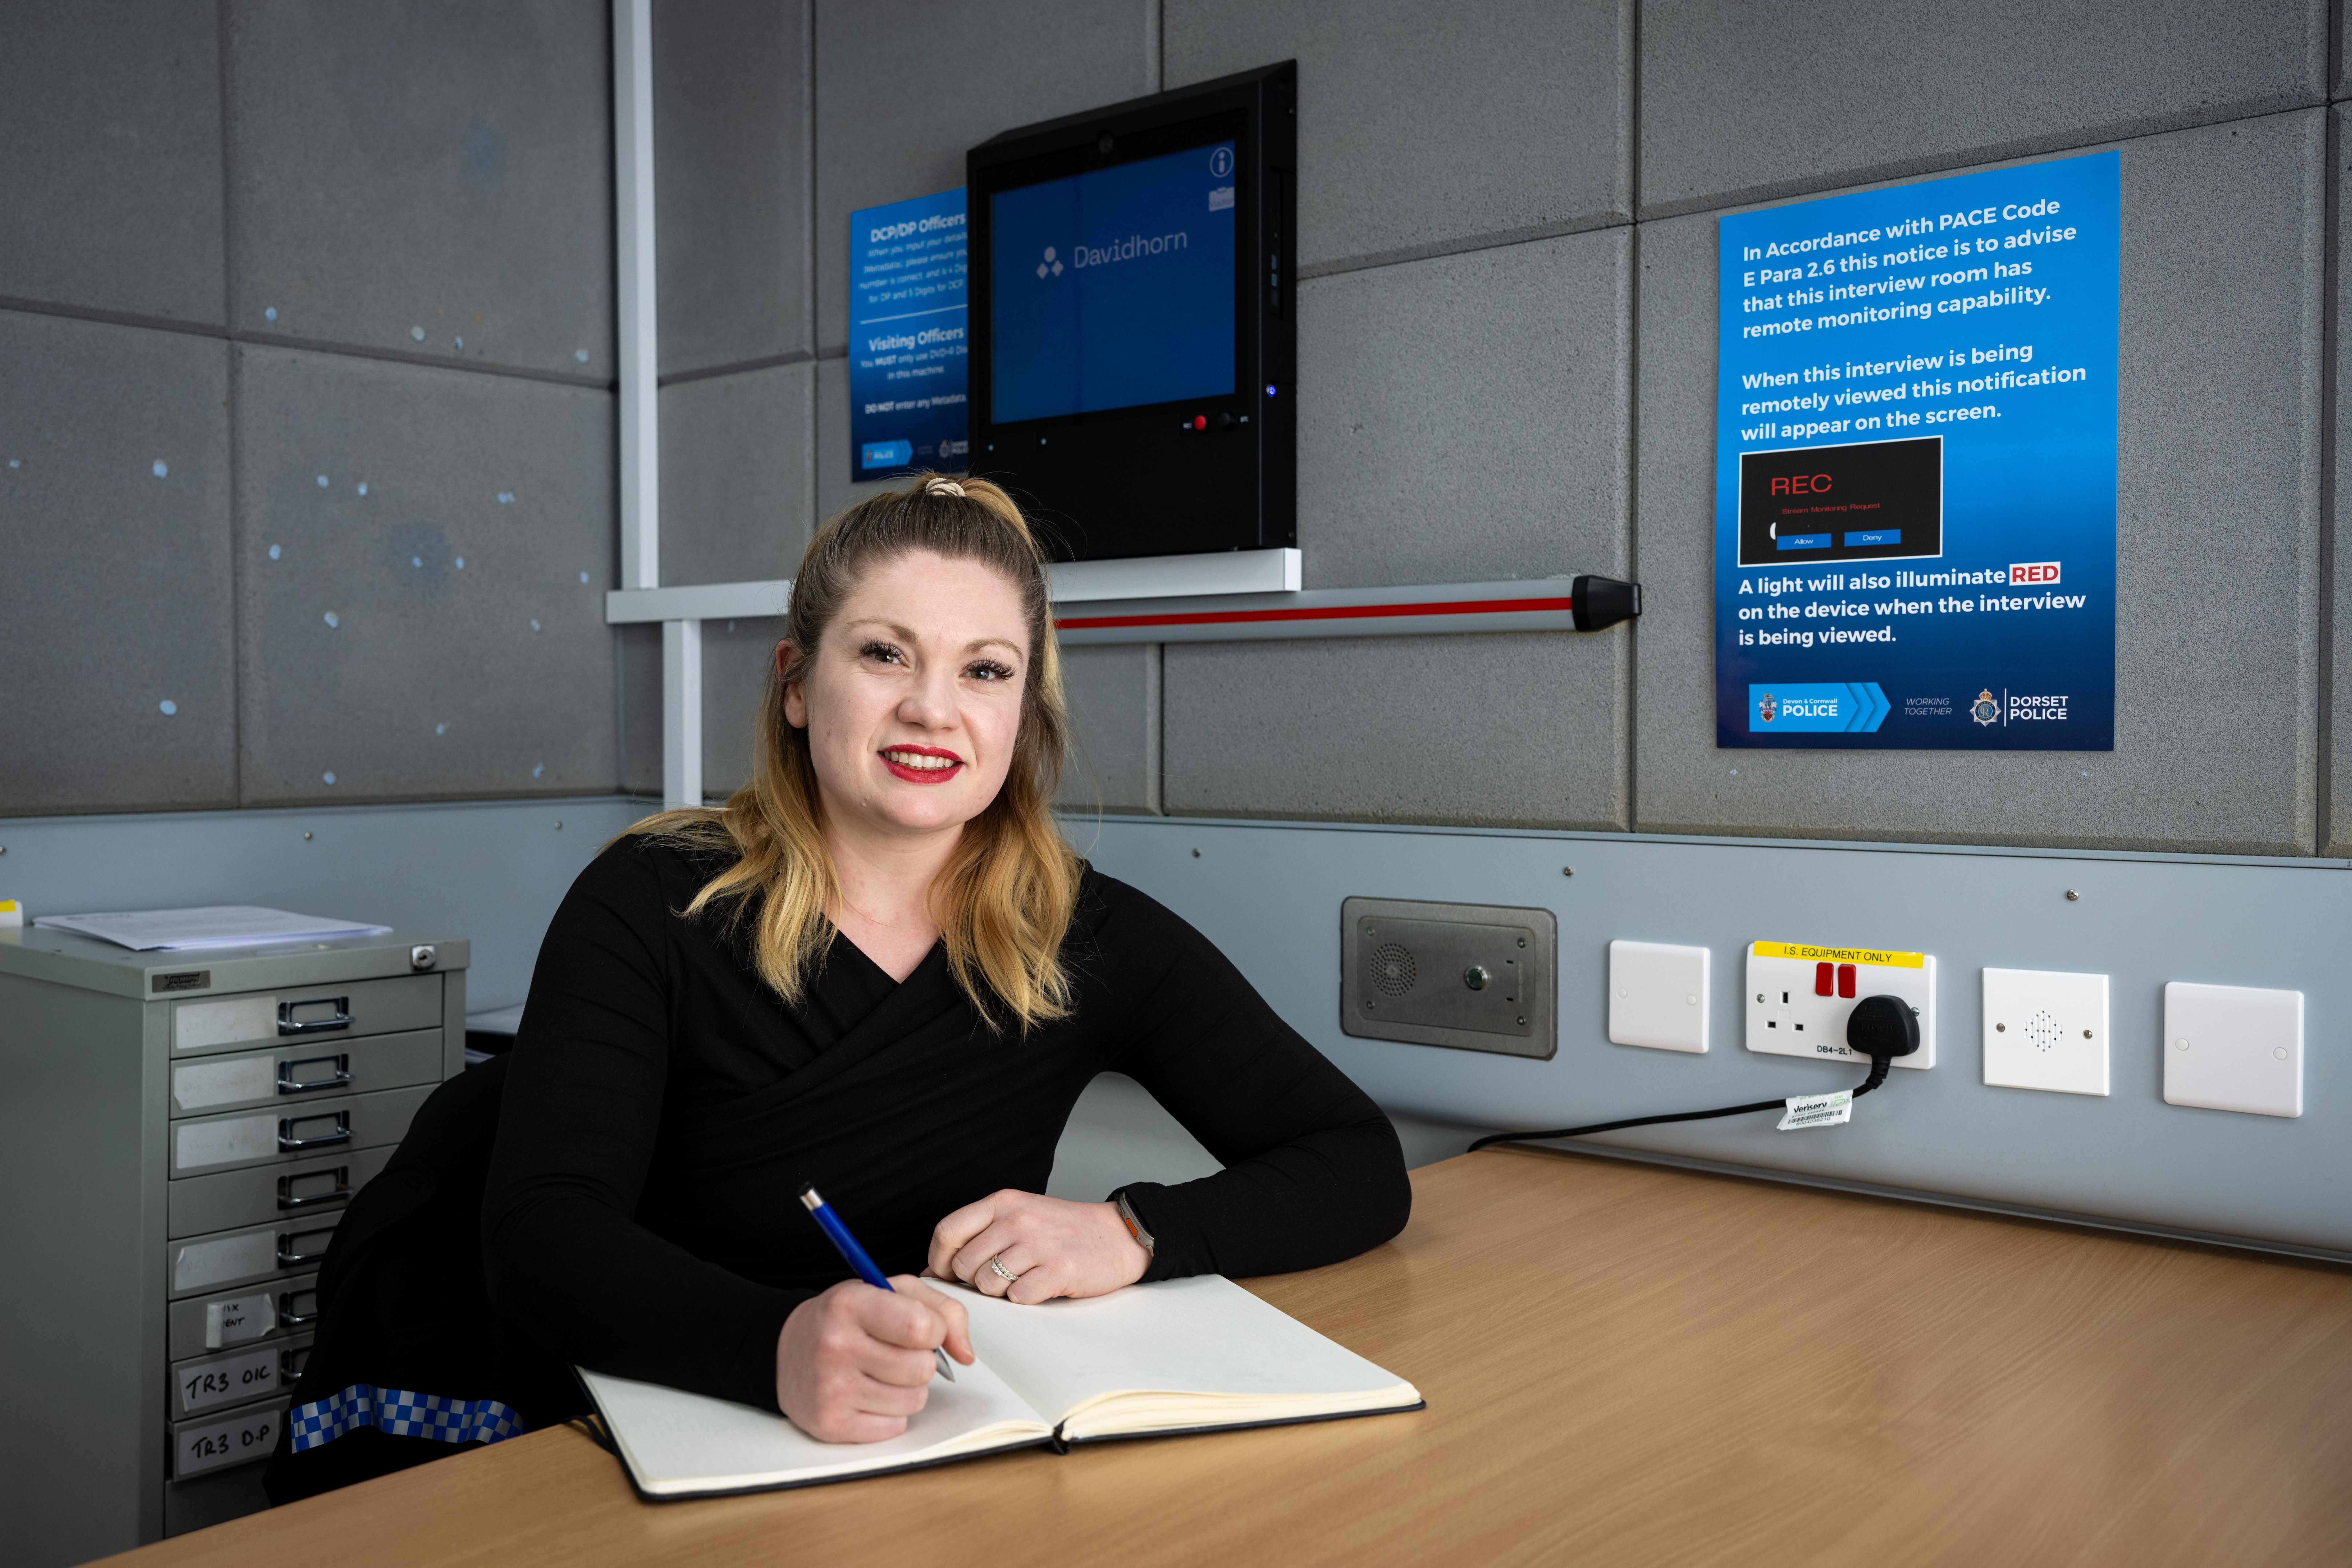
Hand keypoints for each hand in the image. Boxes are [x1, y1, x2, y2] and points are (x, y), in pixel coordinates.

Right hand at [774, 1275, 973, 1442]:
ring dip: (908, 1389)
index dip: (935, 1331)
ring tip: (880, 1372)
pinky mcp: (829, 1424)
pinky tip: (867, 1395)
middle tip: (896, 1352)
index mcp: (850, 1304)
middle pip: (922, 1369)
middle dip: (921, 1361)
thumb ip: (942, 1311)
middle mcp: (836, 1346)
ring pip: (914, 1401)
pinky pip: (895, 1427)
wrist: (783, 1350)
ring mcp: (830, 1389)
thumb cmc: (846, 1319)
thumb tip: (966, 1354)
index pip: (921, 1327)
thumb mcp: (892, 1292)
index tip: (922, 1329)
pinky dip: (890, 1414)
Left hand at [926, 1189, 1150, 1304]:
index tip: (949, 1274)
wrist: (1118, 1235)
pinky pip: (1018, 1298)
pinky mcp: (1058, 1269)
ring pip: (989, 1284)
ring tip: (1023, 1279)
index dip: (939, 1261)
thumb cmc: (1064, 1230)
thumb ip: (978, 1236)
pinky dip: (1025, 1299)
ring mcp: (1038, 1244)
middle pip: (964, 1265)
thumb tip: (930, 1271)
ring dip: (1001, 1292)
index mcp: (1003, 1202)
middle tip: (997, 1280)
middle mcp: (1017, 1219)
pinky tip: (1040, 1287)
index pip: (947, 1231)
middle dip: (974, 1281)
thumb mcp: (1019, 1217)